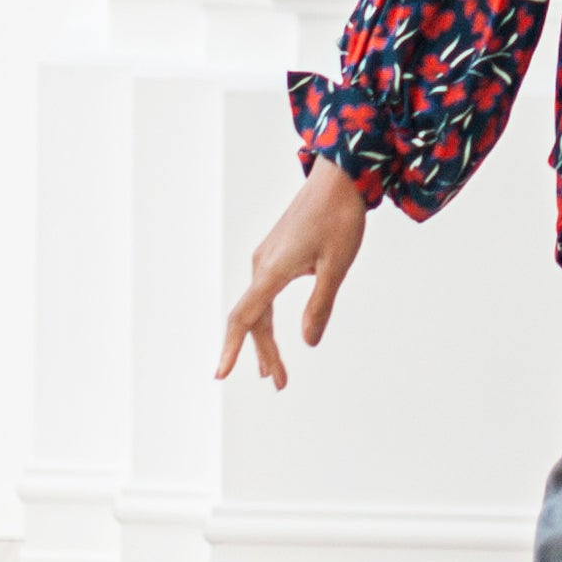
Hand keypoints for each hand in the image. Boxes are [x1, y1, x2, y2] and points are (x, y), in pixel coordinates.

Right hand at [216, 161, 369, 389]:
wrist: (339, 177)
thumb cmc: (340, 219)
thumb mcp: (336, 266)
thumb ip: (320, 305)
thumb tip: (308, 343)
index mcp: (273, 269)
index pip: (244, 317)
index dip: (231, 348)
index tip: (221, 374)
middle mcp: (262, 265)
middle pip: (253, 319)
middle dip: (264, 353)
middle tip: (280, 384)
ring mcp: (267, 258)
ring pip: (259, 308)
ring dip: (266, 340)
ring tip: (274, 372)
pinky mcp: (275, 253)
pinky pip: (263, 294)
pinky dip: (267, 320)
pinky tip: (272, 333)